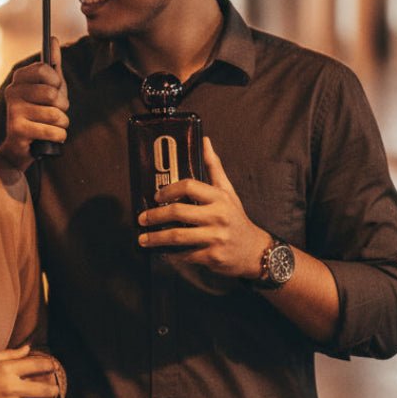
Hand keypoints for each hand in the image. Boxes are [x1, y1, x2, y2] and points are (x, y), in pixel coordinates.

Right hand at [0, 38, 68, 171]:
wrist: (22, 147)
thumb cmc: (39, 113)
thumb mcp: (49, 88)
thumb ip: (53, 65)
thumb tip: (53, 38)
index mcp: (19, 78)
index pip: (45, 69)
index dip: (57, 82)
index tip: (55, 89)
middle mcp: (12, 91)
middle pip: (52, 94)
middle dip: (62, 107)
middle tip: (55, 112)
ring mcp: (13, 110)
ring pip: (56, 115)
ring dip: (62, 124)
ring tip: (52, 126)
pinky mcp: (17, 129)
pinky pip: (54, 131)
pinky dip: (59, 137)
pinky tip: (49, 138)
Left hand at [136, 136, 266, 278]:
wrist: (254, 251)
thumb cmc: (236, 218)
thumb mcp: (228, 191)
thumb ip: (214, 167)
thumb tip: (205, 140)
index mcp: (219, 197)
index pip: (189, 186)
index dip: (169, 190)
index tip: (156, 196)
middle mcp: (218, 216)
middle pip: (178, 212)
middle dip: (155, 215)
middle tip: (141, 218)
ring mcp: (215, 237)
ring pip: (178, 236)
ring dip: (156, 238)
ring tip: (142, 239)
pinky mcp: (212, 256)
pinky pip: (185, 255)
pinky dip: (170, 254)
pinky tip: (161, 252)